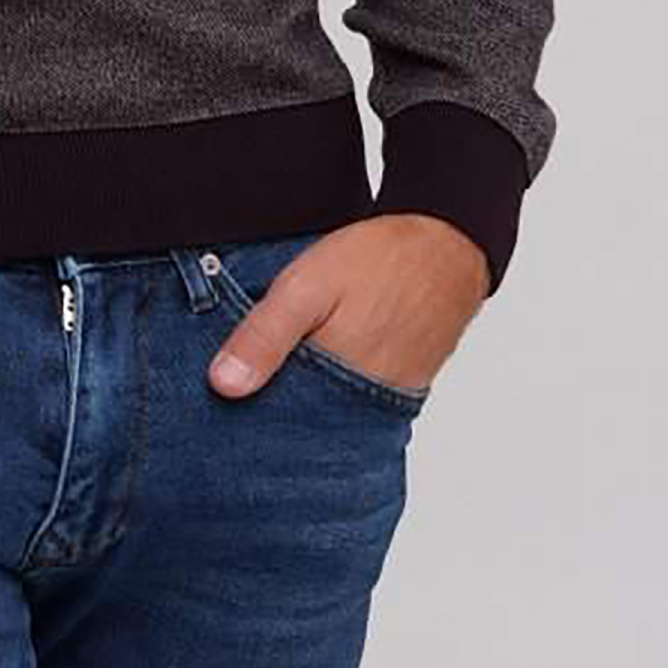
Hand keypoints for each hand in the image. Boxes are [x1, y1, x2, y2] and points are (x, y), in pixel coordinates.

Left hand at [206, 213, 488, 398]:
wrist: (448, 245)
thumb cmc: (379, 260)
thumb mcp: (307, 286)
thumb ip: (265, 335)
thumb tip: (223, 386)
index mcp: (335, 383)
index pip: (277, 420)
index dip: (246, 411)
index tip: (220, 399)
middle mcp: (364, 404)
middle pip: (304, 422)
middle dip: (272, 409)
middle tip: (241, 387)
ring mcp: (388, 399)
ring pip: (330, 414)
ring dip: (303, 398)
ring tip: (279, 371)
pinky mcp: (403, 386)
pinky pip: (357, 401)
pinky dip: (333, 390)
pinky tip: (317, 365)